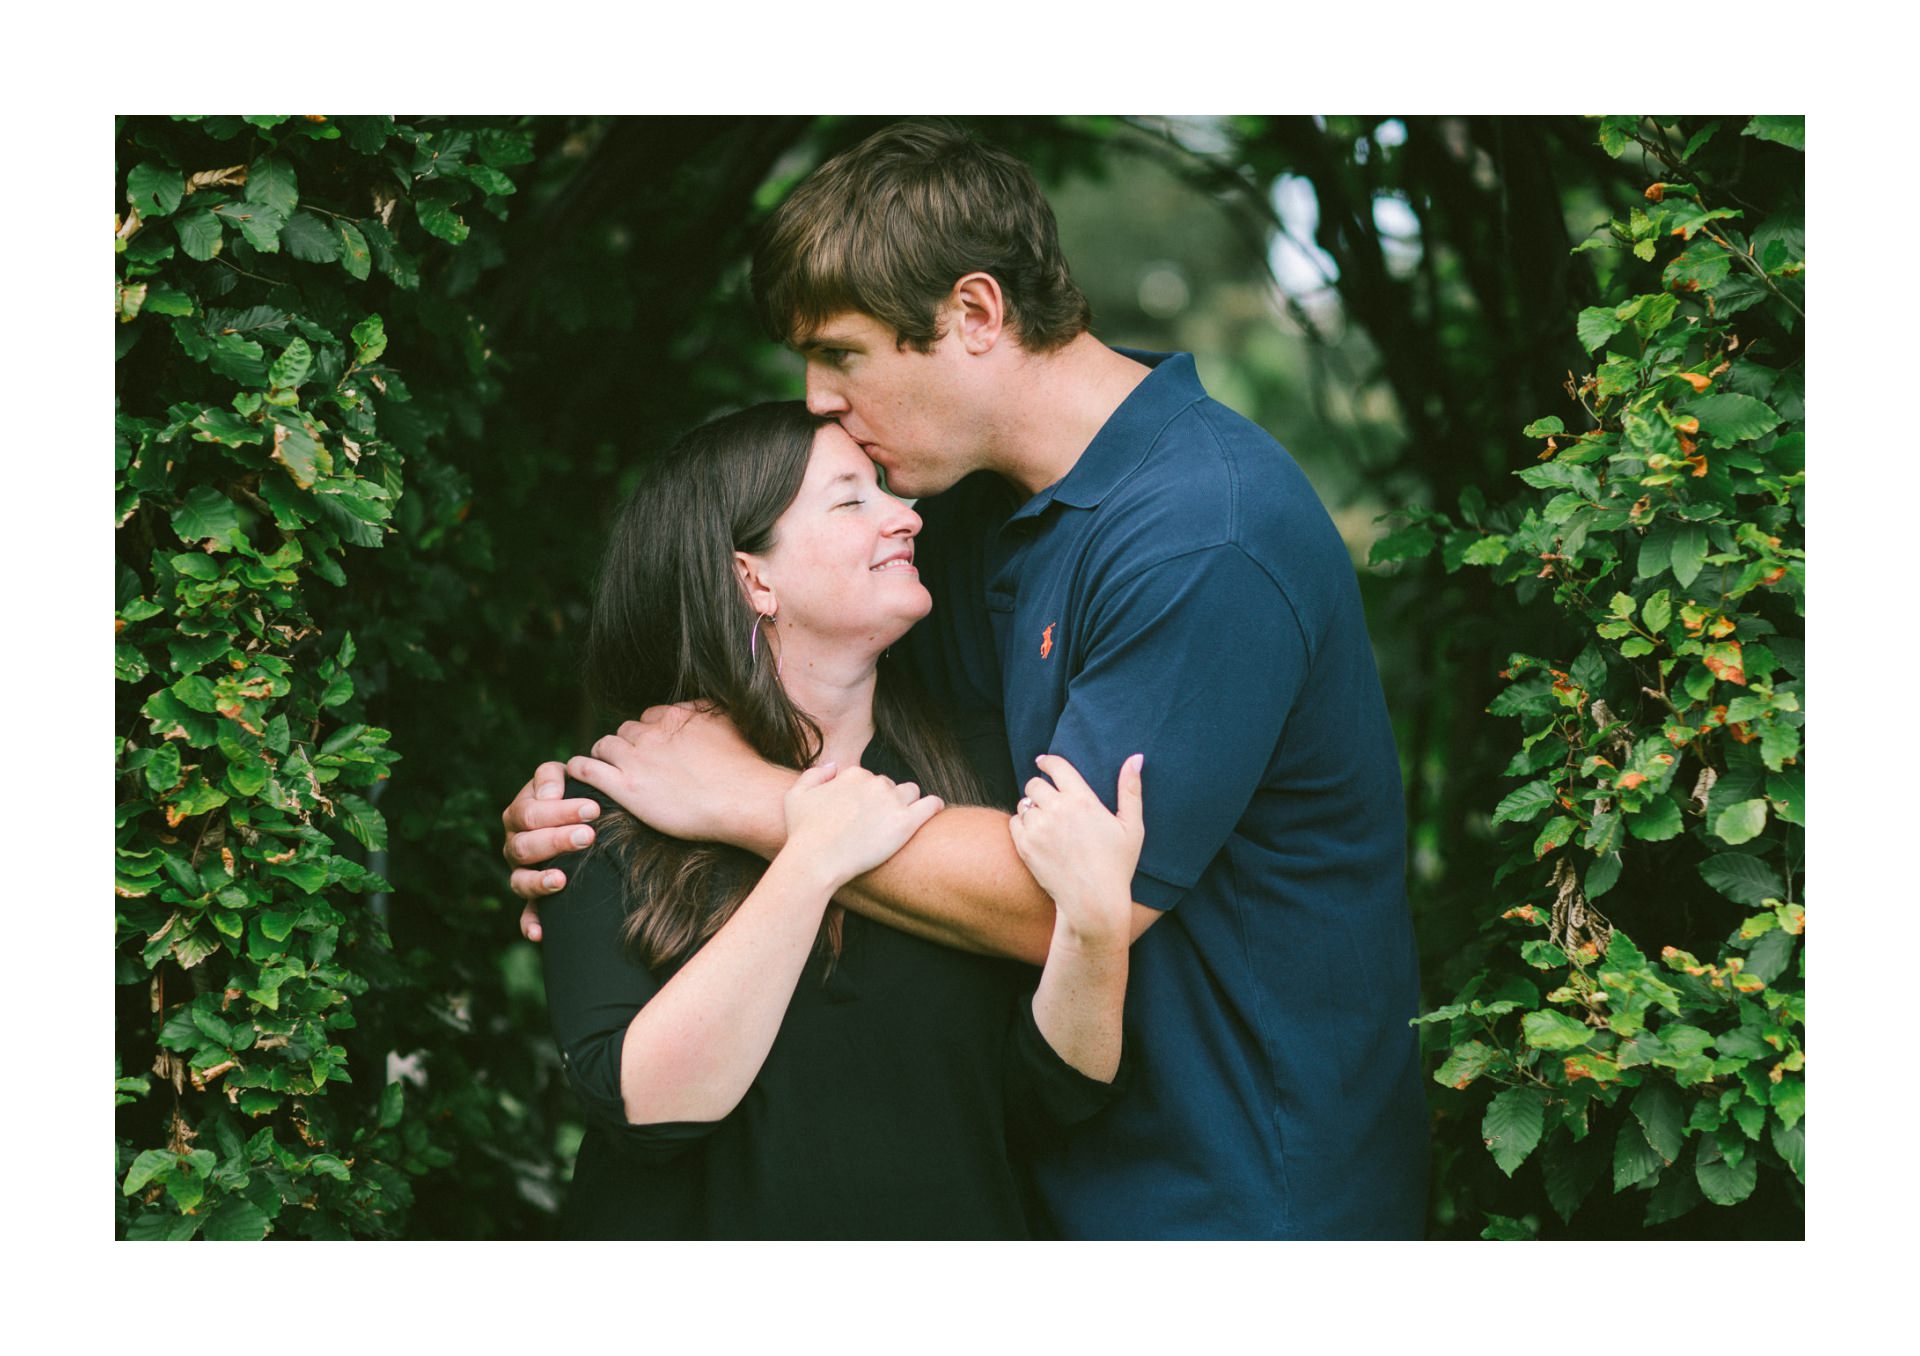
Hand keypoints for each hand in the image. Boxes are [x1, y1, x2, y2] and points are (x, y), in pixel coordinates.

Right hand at [502, 761, 603, 936]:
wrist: (587, 819)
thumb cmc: (576, 793)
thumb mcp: (566, 778)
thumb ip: (552, 778)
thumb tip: (549, 794)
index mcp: (520, 814)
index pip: (530, 813)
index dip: (559, 811)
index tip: (593, 809)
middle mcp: (515, 845)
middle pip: (525, 846)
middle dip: (556, 841)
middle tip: (587, 836)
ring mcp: (521, 873)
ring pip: (519, 881)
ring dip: (540, 881)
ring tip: (562, 879)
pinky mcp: (533, 898)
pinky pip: (526, 915)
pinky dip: (530, 925)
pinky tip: (538, 934)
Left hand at [565, 703, 784, 851]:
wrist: (742, 799)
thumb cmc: (744, 767)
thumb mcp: (730, 722)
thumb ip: (708, 711)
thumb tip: (700, 707)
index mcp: (676, 716)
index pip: (650, 717)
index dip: (650, 734)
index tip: (654, 748)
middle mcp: (653, 732)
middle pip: (626, 730)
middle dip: (628, 745)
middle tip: (634, 764)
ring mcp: (637, 759)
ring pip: (604, 745)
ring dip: (604, 755)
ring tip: (606, 768)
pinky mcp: (625, 786)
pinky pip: (587, 769)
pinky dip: (580, 769)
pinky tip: (578, 774)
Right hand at [781, 762, 943, 890]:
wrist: (816, 861)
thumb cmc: (803, 833)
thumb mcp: (796, 796)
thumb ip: (814, 774)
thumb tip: (835, 766)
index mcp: (853, 774)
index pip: (869, 779)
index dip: (865, 798)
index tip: (860, 815)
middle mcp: (875, 782)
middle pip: (890, 786)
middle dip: (885, 801)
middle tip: (875, 825)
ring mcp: (892, 801)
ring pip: (911, 793)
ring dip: (906, 804)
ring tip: (898, 823)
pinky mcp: (906, 822)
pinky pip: (931, 805)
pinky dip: (933, 807)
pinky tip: (933, 812)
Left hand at [1008, 753, 1143, 949]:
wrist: (1093, 901)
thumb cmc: (1117, 865)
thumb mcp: (1132, 827)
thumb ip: (1131, 790)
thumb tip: (1135, 757)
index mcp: (1082, 800)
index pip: (1056, 766)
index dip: (1047, 761)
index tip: (1043, 762)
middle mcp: (1057, 810)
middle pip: (1035, 784)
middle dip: (1040, 789)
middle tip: (1048, 800)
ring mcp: (1038, 828)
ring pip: (1024, 804)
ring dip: (1032, 809)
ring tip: (1046, 823)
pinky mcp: (1025, 846)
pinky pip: (1015, 822)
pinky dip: (1023, 826)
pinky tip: (1038, 836)